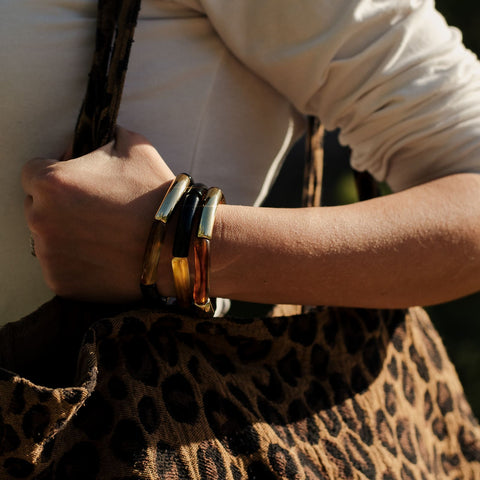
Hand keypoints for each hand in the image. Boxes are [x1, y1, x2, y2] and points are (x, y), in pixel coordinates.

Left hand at [22, 127, 174, 301]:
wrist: (177, 245)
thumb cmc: (155, 194)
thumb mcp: (133, 145)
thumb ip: (103, 135)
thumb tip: (91, 138)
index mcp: (50, 182)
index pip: (33, 172)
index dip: (57, 174)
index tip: (79, 183)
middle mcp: (39, 219)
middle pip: (36, 206)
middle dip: (59, 206)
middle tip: (96, 211)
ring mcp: (48, 255)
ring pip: (47, 239)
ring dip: (67, 235)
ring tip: (103, 235)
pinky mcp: (60, 282)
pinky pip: (59, 267)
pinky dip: (76, 263)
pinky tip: (103, 256)